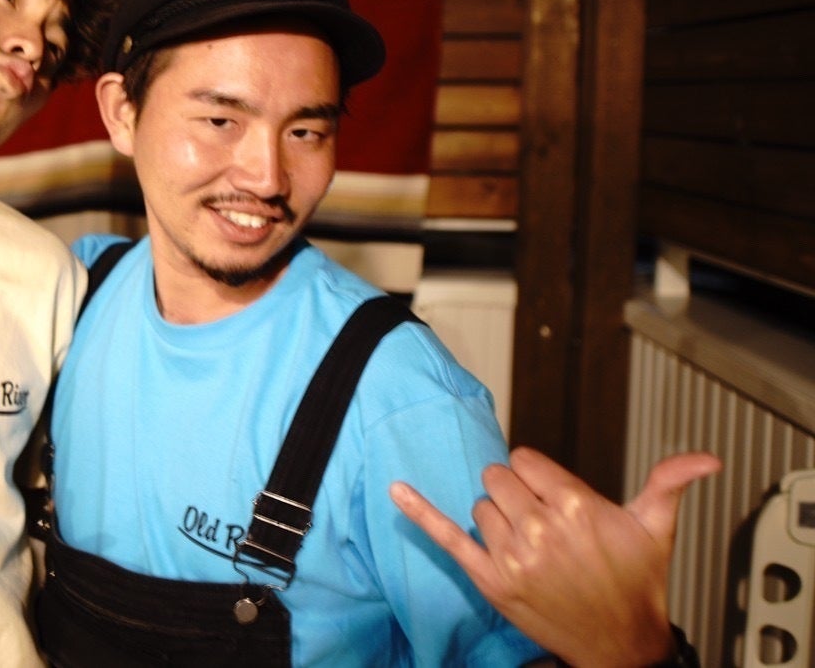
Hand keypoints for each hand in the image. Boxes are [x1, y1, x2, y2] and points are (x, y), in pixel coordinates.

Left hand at [390, 447, 719, 667]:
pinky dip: (420, 513)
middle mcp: (540, 528)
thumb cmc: (636, 584)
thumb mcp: (656, 528)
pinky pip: (448, 537)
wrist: (620, 645)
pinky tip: (398, 491)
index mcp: (575, 506)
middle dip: (517, 493)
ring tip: (533, 544)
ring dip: (499, 518)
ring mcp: (513, 555)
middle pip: (499, 477)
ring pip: (481, 505)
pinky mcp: (491, 580)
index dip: (537, 474)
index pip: (525, 459)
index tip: (552, 492)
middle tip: (543, 521)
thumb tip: (705, 458)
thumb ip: (670, 482)